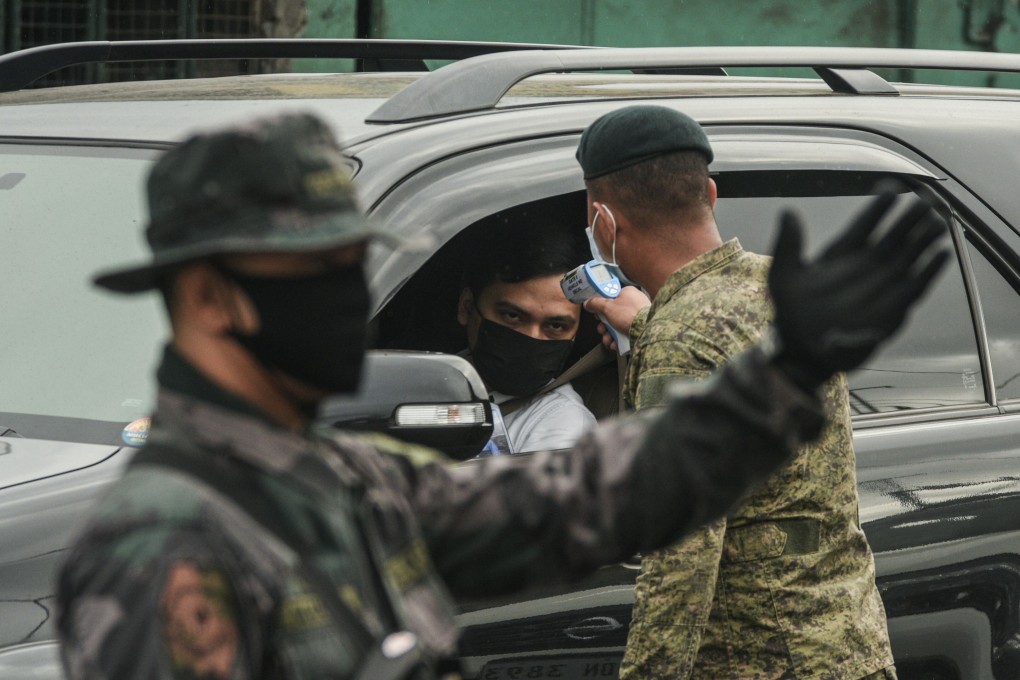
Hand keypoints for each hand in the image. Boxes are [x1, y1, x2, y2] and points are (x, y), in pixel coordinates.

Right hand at [584, 286, 649, 350]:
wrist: (646, 330)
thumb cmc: (629, 314)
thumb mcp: (608, 307)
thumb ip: (595, 304)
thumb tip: (587, 303)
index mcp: (627, 292)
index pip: (610, 298)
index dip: (601, 307)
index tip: (597, 315)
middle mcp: (634, 302)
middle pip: (612, 314)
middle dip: (604, 326)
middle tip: (602, 330)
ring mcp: (638, 315)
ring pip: (618, 325)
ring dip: (609, 335)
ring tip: (608, 340)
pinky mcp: (640, 327)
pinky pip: (626, 332)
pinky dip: (619, 339)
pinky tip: (615, 344)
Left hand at [768, 180, 949, 389]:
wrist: (801, 351)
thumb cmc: (790, 314)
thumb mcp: (783, 277)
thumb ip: (788, 244)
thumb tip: (787, 211)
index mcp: (840, 255)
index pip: (864, 225)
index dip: (878, 207)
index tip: (890, 187)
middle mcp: (864, 267)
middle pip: (893, 237)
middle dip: (909, 218)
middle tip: (924, 199)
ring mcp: (879, 286)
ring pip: (908, 256)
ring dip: (924, 239)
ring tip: (938, 220)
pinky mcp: (893, 308)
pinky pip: (916, 285)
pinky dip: (929, 270)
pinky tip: (942, 254)